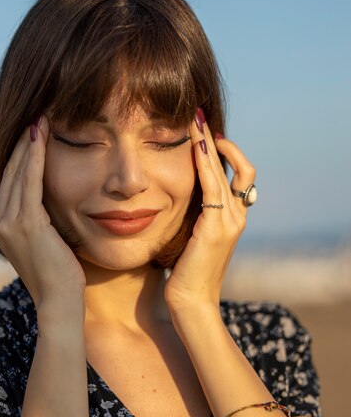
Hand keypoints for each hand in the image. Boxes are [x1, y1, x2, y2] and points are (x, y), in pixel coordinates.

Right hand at [0, 116, 86, 308]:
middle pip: (1, 173)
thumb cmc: (53, 269)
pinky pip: (30, 180)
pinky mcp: (28, 223)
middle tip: (32, 120)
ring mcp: (8, 223)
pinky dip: (35, 156)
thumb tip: (35, 191)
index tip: (1, 150)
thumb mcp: (33, 238)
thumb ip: (26, 215)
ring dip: (27, 143)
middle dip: (17, 143)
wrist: (58, 298)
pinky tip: (41, 138)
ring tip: (40, 121)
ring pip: (14, 171)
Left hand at [164, 112, 255, 310]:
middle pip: (235, 165)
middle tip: (198, 115)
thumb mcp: (191, 238)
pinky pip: (213, 185)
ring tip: (195, 119)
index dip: (222, 151)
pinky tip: (195, 144)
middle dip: (215, 138)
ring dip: (209, 142)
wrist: (192, 302)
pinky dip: (206, 162)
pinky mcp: (217, 226)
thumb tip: (178, 201)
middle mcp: (237, 214)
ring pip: (226, 169)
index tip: (201, 133)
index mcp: (233, 216)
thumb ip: (193, 218)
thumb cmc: (185, 273)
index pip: (235, 173)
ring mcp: (230, 220)